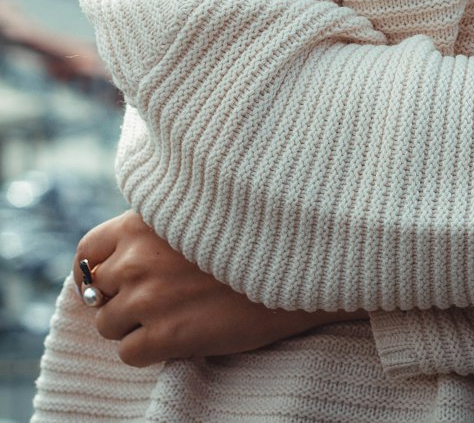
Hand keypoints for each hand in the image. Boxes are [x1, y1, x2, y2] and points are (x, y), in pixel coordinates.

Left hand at [75, 210, 364, 366]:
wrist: (299, 259)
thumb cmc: (259, 228)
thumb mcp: (202, 206)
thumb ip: (165, 221)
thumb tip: (140, 245)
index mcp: (144, 220)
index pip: (88, 249)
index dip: (97, 267)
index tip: (114, 276)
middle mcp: (137, 258)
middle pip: (96, 291)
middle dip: (117, 296)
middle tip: (150, 299)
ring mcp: (148, 298)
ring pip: (108, 325)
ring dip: (132, 325)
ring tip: (168, 318)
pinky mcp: (165, 336)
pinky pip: (129, 353)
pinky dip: (148, 350)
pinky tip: (179, 335)